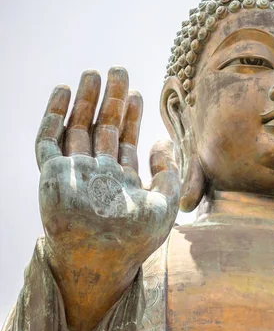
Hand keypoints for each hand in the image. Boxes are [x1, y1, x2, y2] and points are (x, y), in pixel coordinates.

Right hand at [35, 67, 179, 330]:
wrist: (103, 260)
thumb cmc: (136, 239)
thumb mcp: (165, 202)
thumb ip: (169, 171)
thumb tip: (165, 140)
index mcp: (121, 180)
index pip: (124, 140)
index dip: (131, 116)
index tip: (139, 93)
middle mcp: (96, 173)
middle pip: (101, 127)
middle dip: (110, 99)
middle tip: (117, 70)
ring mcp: (73, 172)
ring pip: (77, 127)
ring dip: (84, 100)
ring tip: (93, 73)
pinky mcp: (51, 173)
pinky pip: (48, 140)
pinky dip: (54, 116)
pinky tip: (62, 92)